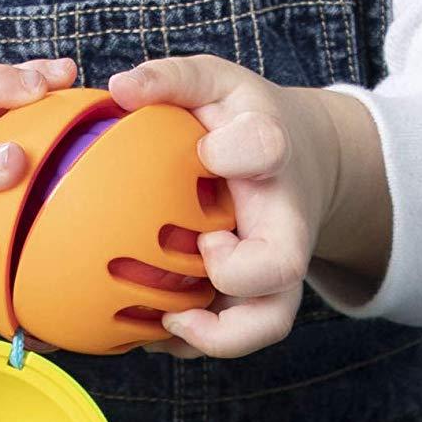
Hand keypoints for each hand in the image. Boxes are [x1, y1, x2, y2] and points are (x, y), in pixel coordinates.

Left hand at [107, 54, 341, 358]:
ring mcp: (277, 269)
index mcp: (271, 155)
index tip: (205, 152)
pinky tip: (147, 333)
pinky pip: (235, 337)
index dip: (238, 154)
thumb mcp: (218, 83)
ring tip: (168, 323)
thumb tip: (119, 88)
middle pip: (282, 263)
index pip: (266, 148)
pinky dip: (192, 343)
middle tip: (202, 248)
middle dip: (236, 269)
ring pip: (269, 319)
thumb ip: (173, 77)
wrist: (302, 163)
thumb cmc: (243, 122)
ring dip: (219, 333)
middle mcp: (285, 221)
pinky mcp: (260, 299)